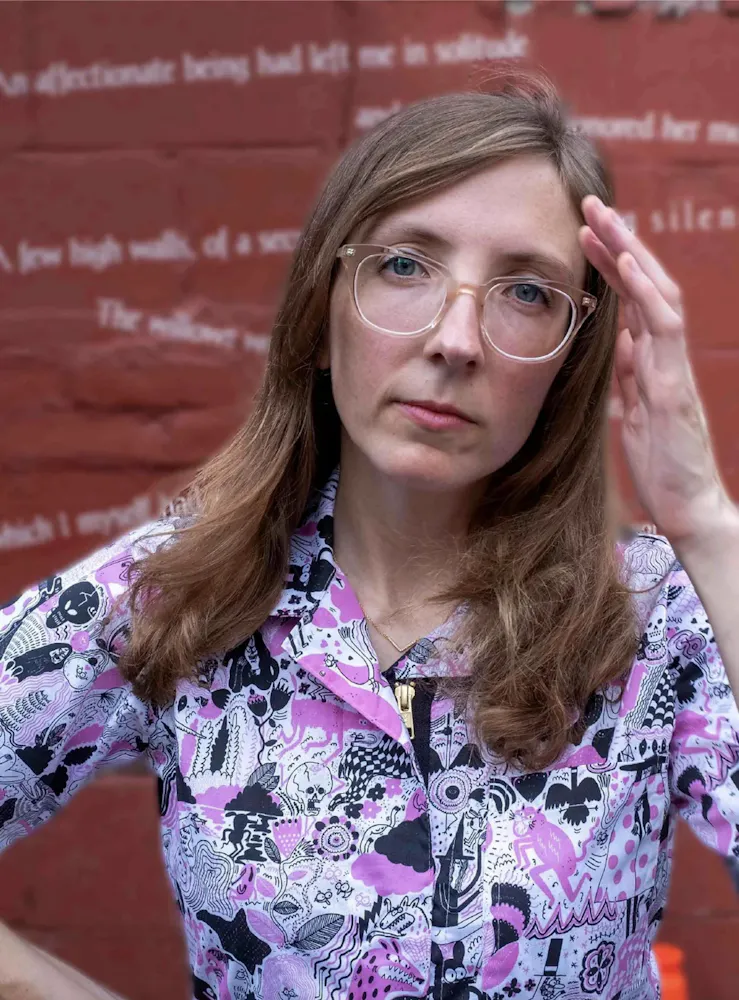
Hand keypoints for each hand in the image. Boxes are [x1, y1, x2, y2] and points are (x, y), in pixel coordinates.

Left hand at [578, 195, 736, 551]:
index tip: (585, 235)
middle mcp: (665, 358)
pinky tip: (628, 260)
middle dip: (619, 243)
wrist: (689, 510)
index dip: (611, 266)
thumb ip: (626, 379)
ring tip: (604, 218)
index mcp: (652, 364)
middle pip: (644, 287)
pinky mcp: (674, 386)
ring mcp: (672, 368)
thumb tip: (615, 343)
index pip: (632, 303)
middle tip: (591, 205)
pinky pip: (664, 327)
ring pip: (657, 294)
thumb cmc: (662, 468)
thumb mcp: (632, 417)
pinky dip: (646, 289)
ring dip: (630, 252)